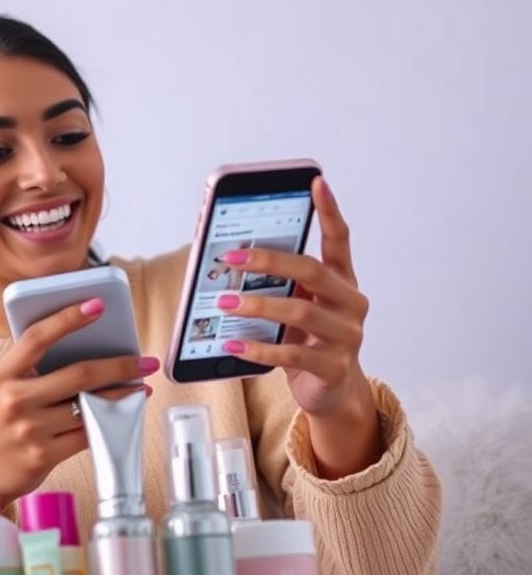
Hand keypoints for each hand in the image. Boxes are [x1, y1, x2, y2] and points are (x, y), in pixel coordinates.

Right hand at [0, 298, 157, 506]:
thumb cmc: (0, 422)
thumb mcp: (4, 388)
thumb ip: (34, 369)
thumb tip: (90, 349)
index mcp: (4, 374)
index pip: (38, 337)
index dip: (68, 318)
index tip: (97, 305)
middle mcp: (15, 399)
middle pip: (79, 374)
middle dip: (120, 366)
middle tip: (144, 361)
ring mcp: (30, 429)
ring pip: (90, 406)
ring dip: (123, 396)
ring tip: (141, 386)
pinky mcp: (44, 455)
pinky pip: (87, 435)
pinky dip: (110, 423)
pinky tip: (123, 415)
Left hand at [216, 176, 381, 477]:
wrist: (330, 392)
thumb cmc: (307, 339)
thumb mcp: (295, 306)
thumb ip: (278, 284)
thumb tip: (228, 259)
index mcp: (342, 280)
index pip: (339, 239)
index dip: (329, 210)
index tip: (316, 182)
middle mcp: (350, 303)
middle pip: (312, 271)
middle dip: (269, 260)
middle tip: (232, 257)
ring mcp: (347, 336)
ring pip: (301, 310)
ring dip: (257, 305)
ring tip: (224, 302)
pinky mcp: (333, 367)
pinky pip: (292, 352)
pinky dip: (258, 347)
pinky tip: (233, 343)